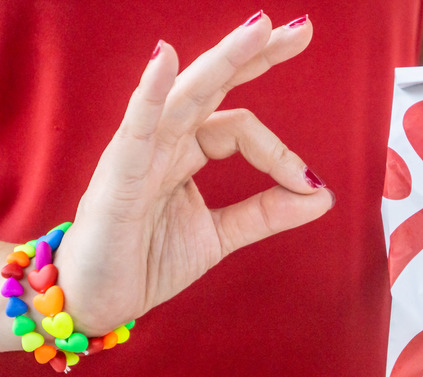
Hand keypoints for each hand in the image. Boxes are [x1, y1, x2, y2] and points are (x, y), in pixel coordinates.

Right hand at [53, 12, 332, 335]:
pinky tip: (164, 58)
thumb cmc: (147, 262)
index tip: (309, 185)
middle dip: (256, 54)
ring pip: (185, 96)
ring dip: (223, 59)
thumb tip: (323, 195)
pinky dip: (150, 93)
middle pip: (214, 85)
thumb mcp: (220, 236)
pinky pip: (136, 129)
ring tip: (260, 29)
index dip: (280, 153)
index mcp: (188, 151)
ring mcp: (140, 153)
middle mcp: (166, 142)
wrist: (99, 302)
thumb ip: (266, 213)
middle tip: (302, 28)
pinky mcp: (118, 176)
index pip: (241, 128)